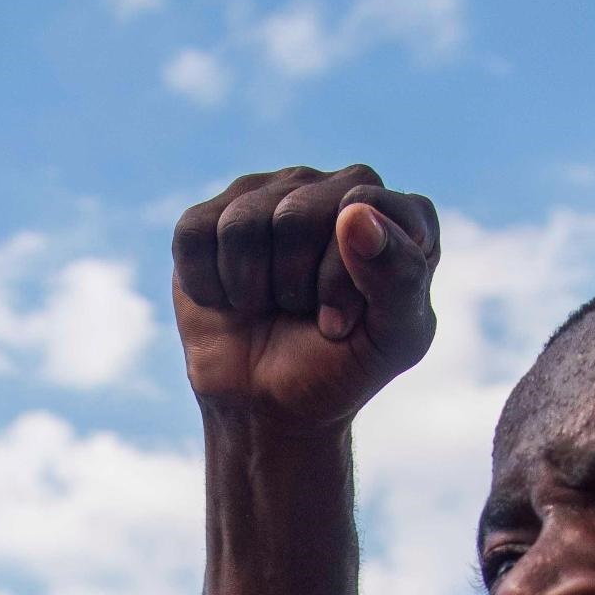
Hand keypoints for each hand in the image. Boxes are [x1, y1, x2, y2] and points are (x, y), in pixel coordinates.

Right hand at [173, 165, 439, 434]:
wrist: (268, 405)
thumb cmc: (339, 369)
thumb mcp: (394, 340)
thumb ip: (400, 276)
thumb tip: (354, 211)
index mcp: (398, 215)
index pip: (362, 207)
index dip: (340, 278)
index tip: (340, 325)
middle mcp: (337, 190)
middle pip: (296, 215)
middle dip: (293, 285)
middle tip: (301, 314)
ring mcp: (273, 195)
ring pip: (243, 224)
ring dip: (250, 289)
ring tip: (268, 305)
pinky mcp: (212, 216)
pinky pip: (194, 234)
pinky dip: (208, 286)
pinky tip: (229, 299)